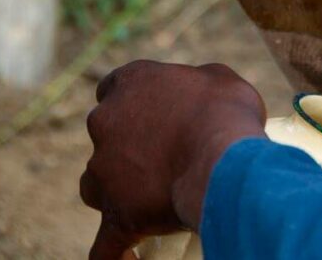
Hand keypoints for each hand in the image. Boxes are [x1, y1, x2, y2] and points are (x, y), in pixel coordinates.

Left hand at [80, 61, 266, 258]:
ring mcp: (104, 171)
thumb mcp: (220, 80)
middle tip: (162, 158)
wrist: (223, 158)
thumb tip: (202, 98)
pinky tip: (123, 259)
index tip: (151, 114)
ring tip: (146, 203)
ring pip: (95, 185)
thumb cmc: (225, 113)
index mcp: (130, 83)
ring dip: (113, 192)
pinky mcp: (116, 214)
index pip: (113, 87)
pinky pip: (105, 245)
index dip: (131, 102)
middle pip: (104, 137)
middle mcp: (106, 122)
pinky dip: (112, 254)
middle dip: (125, 147)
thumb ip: (199, 82)